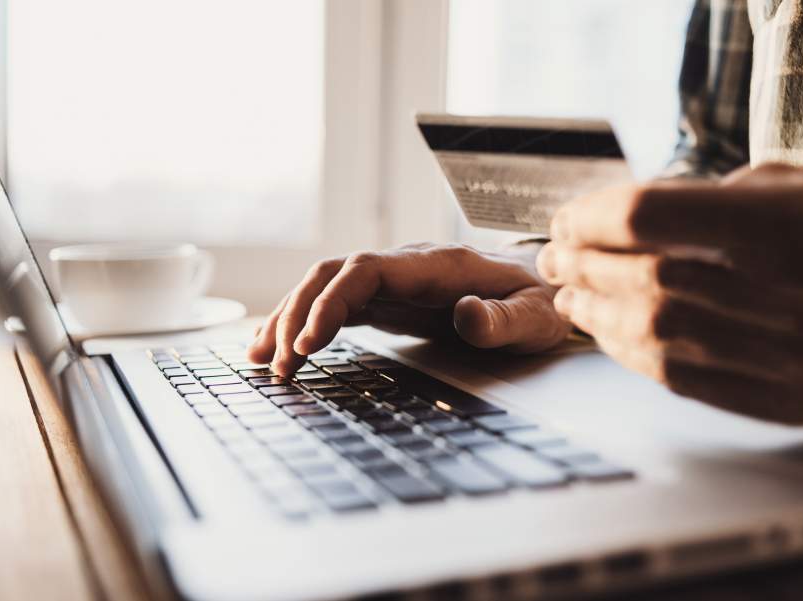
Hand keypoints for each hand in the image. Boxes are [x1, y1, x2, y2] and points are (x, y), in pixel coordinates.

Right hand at [248, 242, 570, 375]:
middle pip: (332, 275)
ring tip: (262, 359)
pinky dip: (306, 323)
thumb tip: (466, 317)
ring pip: (326, 287)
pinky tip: (284, 347)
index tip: (307, 342)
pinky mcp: (389, 301)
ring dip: (291, 319)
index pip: (365, 270)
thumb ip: (503, 319)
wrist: (541, 291)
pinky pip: (338, 305)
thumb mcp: (536, 318)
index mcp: (436, 266)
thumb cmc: (538, 303)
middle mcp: (406, 267)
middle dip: (296, 315)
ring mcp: (394, 282)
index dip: (330, 301)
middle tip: (278, 365)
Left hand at [536, 164, 802, 424]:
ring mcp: (801, 356)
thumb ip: (714, 200)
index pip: (650, 214)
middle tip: (553, 258)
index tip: (564, 219)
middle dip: (582, 265)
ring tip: (568, 299)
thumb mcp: (801, 188)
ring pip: (656, 332)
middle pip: (644, 275)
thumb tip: (617, 224)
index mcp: (798, 223)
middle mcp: (802, 293)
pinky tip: (608, 335)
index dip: (591, 215)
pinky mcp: (795, 402)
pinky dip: (631, 355)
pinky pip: (685, 379)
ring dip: (596, 314)